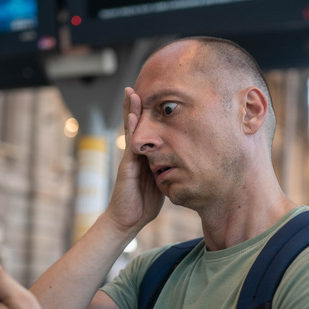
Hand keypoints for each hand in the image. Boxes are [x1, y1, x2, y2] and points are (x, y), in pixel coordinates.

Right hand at [105, 87, 163, 232]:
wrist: (127, 221)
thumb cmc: (143, 204)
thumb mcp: (159, 183)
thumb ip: (165, 171)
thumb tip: (181, 164)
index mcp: (143, 158)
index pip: (144, 132)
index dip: (146, 116)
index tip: (152, 99)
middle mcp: (135, 155)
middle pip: (134, 126)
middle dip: (134, 107)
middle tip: (134, 87)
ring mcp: (129, 160)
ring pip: (130, 131)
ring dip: (129, 112)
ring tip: (130, 93)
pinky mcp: (126, 168)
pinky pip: (130, 146)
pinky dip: (131, 131)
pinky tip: (132, 117)